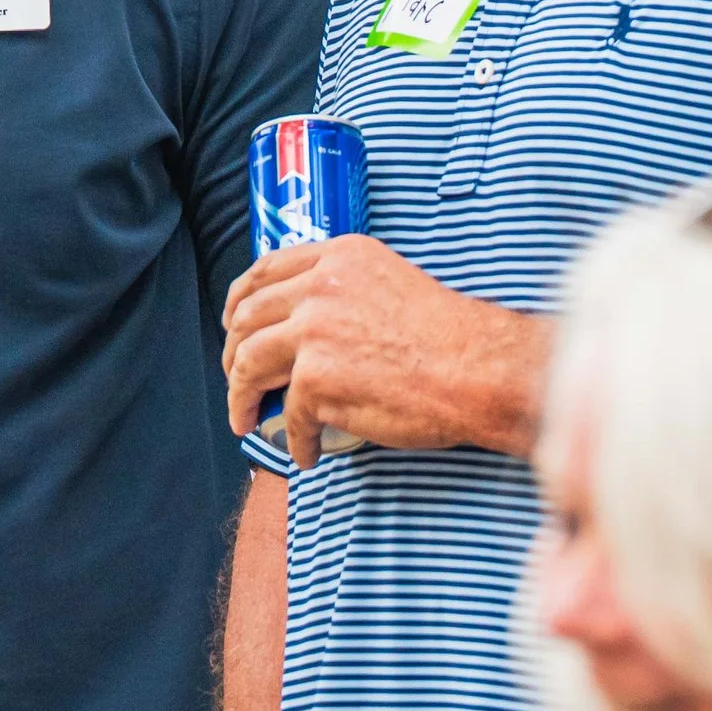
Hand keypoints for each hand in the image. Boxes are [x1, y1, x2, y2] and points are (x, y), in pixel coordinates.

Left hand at [220, 236, 549, 466]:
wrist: (479, 370)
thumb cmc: (448, 338)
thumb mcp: (389, 283)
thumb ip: (344, 289)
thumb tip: (303, 321)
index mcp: (339, 258)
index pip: (265, 271)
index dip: (239, 301)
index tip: (232, 323)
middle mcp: (320, 287)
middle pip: (248, 319)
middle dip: (233, 355)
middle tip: (238, 381)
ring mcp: (315, 331)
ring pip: (250, 365)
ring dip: (242, 399)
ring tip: (248, 421)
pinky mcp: (317, 379)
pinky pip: (288, 415)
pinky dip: (293, 440)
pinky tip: (306, 452)